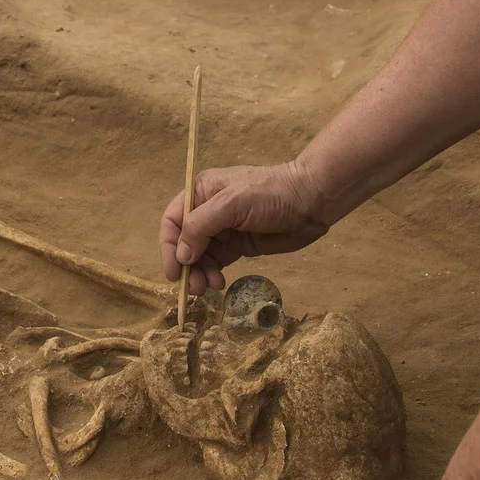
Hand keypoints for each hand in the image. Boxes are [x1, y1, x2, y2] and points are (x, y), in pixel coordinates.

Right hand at [158, 160, 331, 289]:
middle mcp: (208, 211)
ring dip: (200, 274)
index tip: (174, 272)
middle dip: (187, 265)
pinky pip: (217, 262)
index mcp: (201, 192)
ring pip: (200, 256)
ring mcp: (224, 230)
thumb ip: (201, 226)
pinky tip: (220, 283)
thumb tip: (181, 256)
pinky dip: (214, 274)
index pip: (172, 220)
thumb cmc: (271, 194)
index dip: (168, 246)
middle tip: (195, 288)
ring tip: (210, 287)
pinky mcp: (239, 245)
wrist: (311, 202)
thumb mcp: (232, 204)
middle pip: (184, 242)